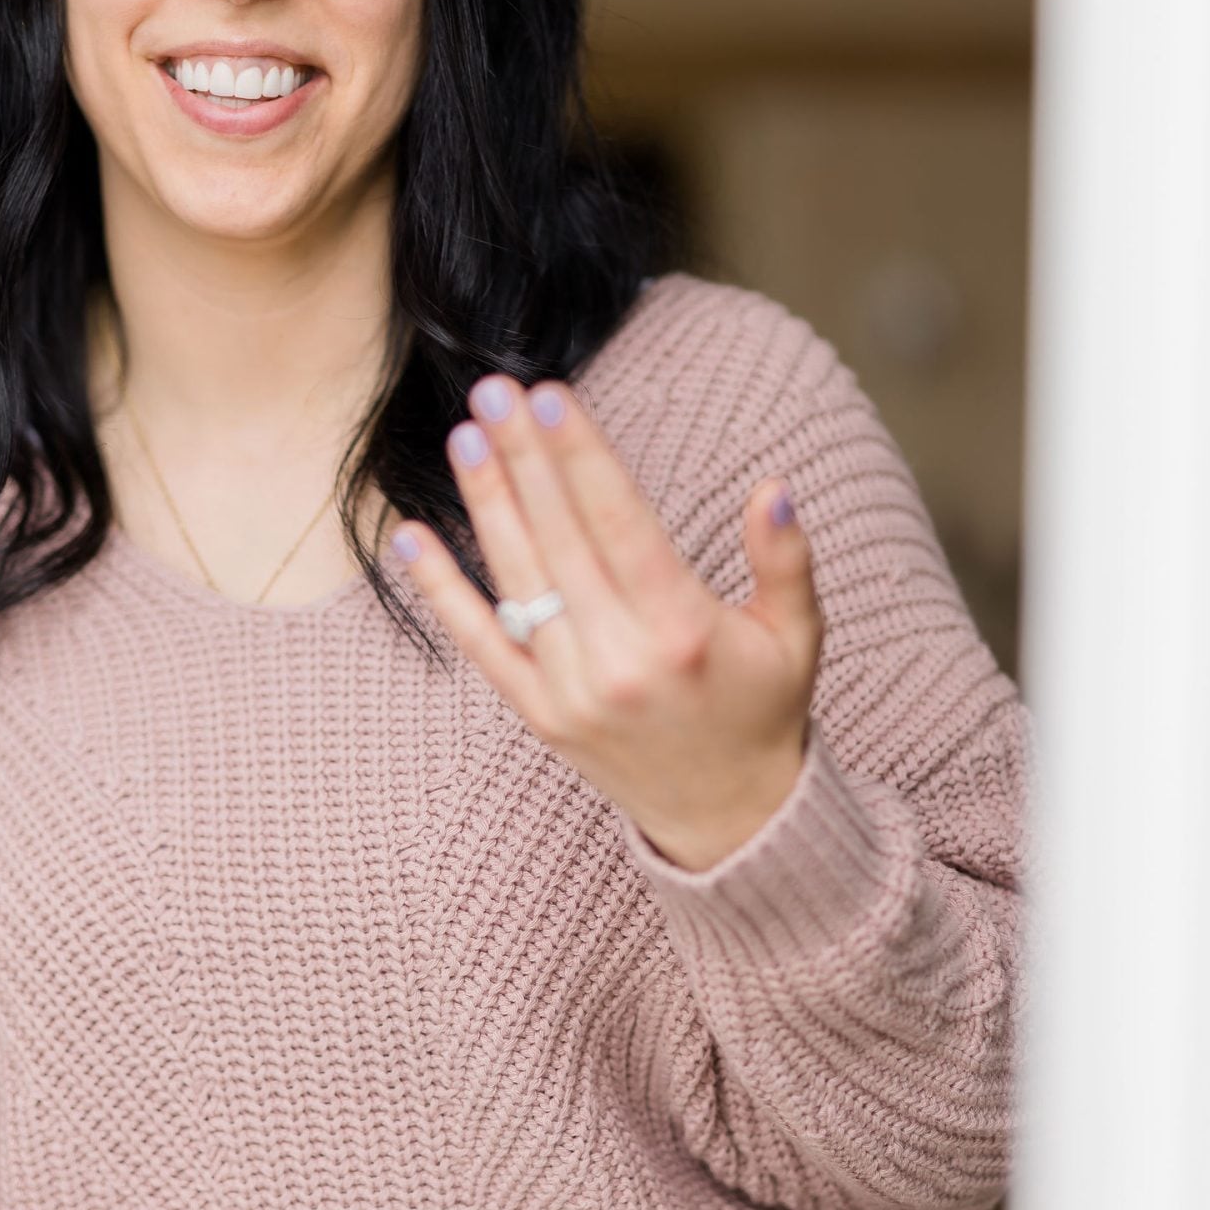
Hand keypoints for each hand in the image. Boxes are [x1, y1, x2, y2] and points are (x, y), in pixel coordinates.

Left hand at [387, 373, 822, 871]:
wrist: (731, 820)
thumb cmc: (765, 708)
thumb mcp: (798, 634)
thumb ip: (785, 558)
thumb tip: (772, 486)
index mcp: (685, 630)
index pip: (621, 523)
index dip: (581, 456)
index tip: (550, 396)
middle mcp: (622, 661)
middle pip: (561, 539)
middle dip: (524, 458)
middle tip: (493, 389)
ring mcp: (573, 692)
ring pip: (518, 581)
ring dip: (487, 504)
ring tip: (465, 436)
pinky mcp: (540, 716)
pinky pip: (480, 645)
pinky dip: (442, 590)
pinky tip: (411, 536)